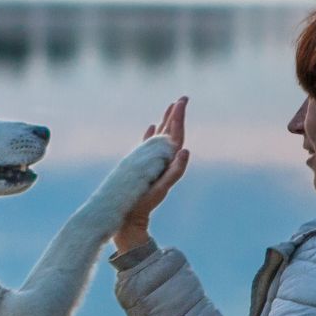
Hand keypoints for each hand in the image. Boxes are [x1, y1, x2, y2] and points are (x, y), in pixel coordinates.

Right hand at [113, 97, 189, 252]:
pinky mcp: (142, 166)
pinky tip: (152, 127)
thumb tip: (185, 151)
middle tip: (182, 99)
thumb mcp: (162, 187)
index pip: (176, 135)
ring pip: (161, 138)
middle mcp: (161, 159)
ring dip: (166, 122)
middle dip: (176, 116)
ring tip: (170, 108)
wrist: (129, 217)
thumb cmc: (144, 203)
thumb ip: (175, 171)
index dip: (179, 118)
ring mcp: (152, 162)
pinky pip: (148, 146)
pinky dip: (151, 135)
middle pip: (172, 133)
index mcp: (167, 162)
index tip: (181, 101)